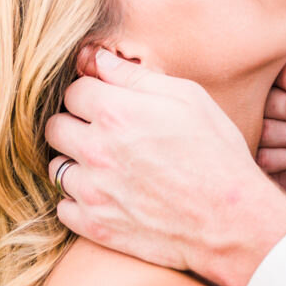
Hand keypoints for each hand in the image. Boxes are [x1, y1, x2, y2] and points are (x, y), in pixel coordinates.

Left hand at [45, 48, 285, 285]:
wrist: (231, 220)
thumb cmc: (216, 153)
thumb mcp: (188, 98)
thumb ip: (135, 76)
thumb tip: (96, 58)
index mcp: (116, 112)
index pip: (73, 91)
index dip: (92, 94)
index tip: (109, 104)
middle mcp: (96, 151)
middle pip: (54, 127)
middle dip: (74, 124)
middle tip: (103, 132)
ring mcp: (92, 192)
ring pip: (56, 167)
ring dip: (75, 163)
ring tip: (108, 166)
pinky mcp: (95, 227)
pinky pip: (63, 206)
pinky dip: (78, 201)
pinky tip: (107, 195)